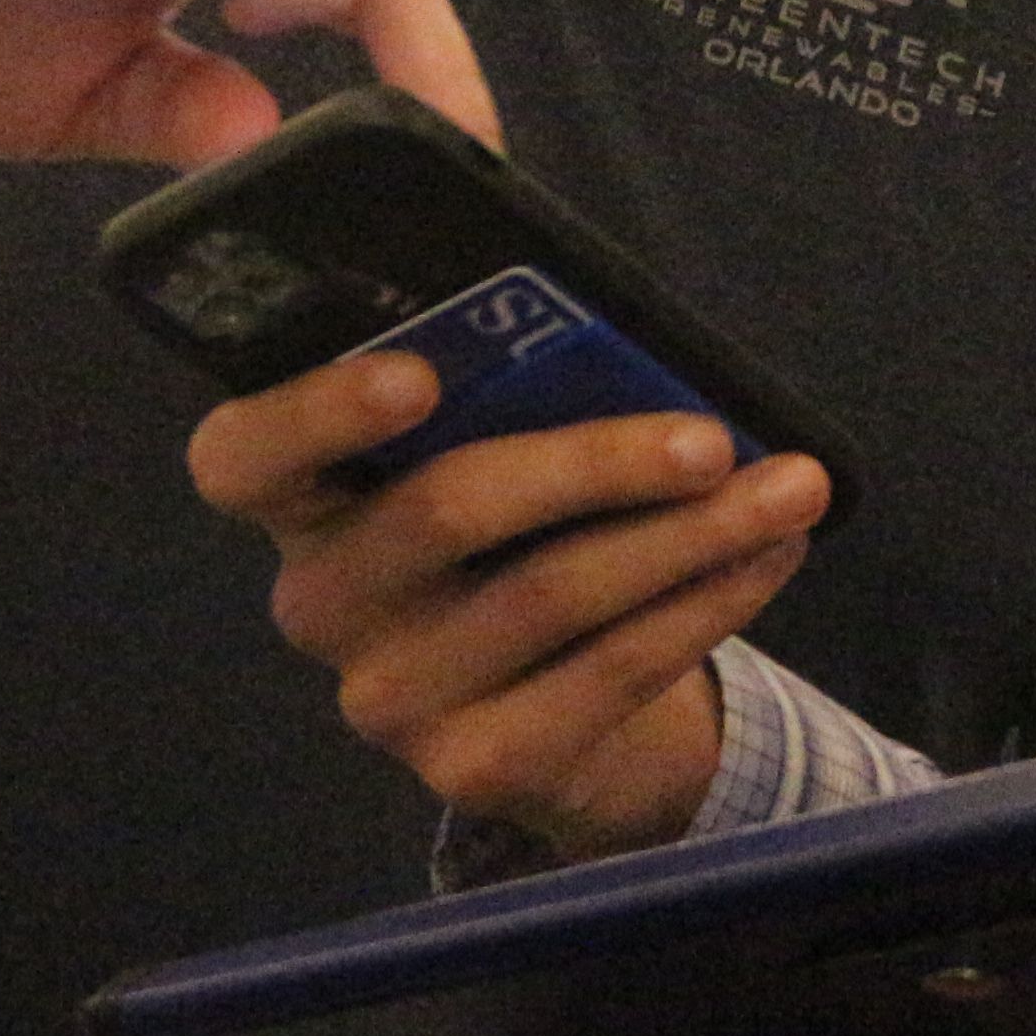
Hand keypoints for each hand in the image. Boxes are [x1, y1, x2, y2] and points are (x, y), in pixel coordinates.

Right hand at [189, 352, 828, 861]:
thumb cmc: (524, 534)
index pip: (242, 455)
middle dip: (595, 464)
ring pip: (550, 594)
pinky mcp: (472, 769)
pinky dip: (705, 604)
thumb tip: (566, 266)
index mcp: (300, 500)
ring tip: (793, 487)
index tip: (417, 375)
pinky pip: (607, 672)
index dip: (317, 411)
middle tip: (711, 438)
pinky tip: (770, 556)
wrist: (564, 714)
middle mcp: (322, 605)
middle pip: (445, 513)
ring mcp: (390, 699)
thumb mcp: (493, 452)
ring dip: (689, 535)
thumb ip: (500, 379)